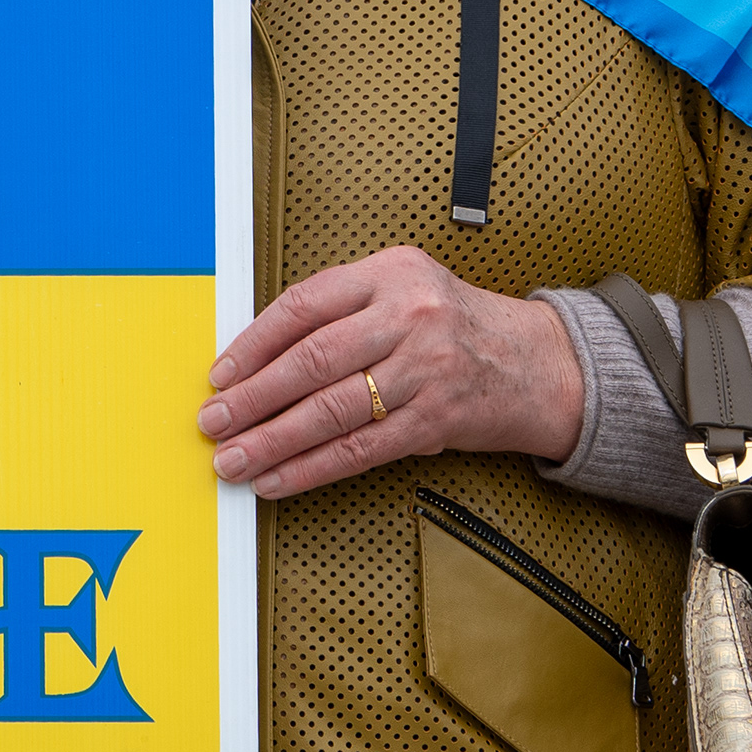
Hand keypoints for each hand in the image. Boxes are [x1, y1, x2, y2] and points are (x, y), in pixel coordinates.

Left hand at [196, 244, 582, 498]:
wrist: (538, 362)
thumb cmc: (453, 325)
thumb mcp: (401, 289)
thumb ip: (340, 309)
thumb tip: (257, 357)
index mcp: (389, 274)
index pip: (304, 305)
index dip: (253, 343)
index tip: (220, 374)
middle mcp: (408, 316)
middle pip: (312, 361)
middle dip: (253, 397)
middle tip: (213, 421)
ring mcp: (426, 369)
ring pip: (332, 410)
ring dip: (273, 440)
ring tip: (233, 458)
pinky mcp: (436, 420)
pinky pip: (360, 449)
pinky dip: (312, 467)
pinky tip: (279, 478)